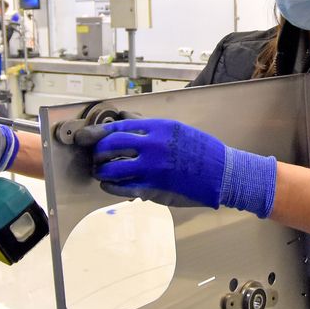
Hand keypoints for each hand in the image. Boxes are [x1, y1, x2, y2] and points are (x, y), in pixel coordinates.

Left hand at [74, 118, 278, 217]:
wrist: (222, 173)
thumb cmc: (201, 150)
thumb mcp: (176, 130)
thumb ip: (149, 127)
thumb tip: (124, 120)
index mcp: (158, 128)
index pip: (118, 127)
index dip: (98, 132)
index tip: (87, 136)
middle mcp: (152, 146)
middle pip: (111, 146)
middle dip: (97, 152)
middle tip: (95, 157)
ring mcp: (152, 168)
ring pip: (113, 168)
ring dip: (101, 171)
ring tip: (100, 172)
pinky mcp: (154, 188)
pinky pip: (122, 188)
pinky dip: (111, 187)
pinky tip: (109, 186)